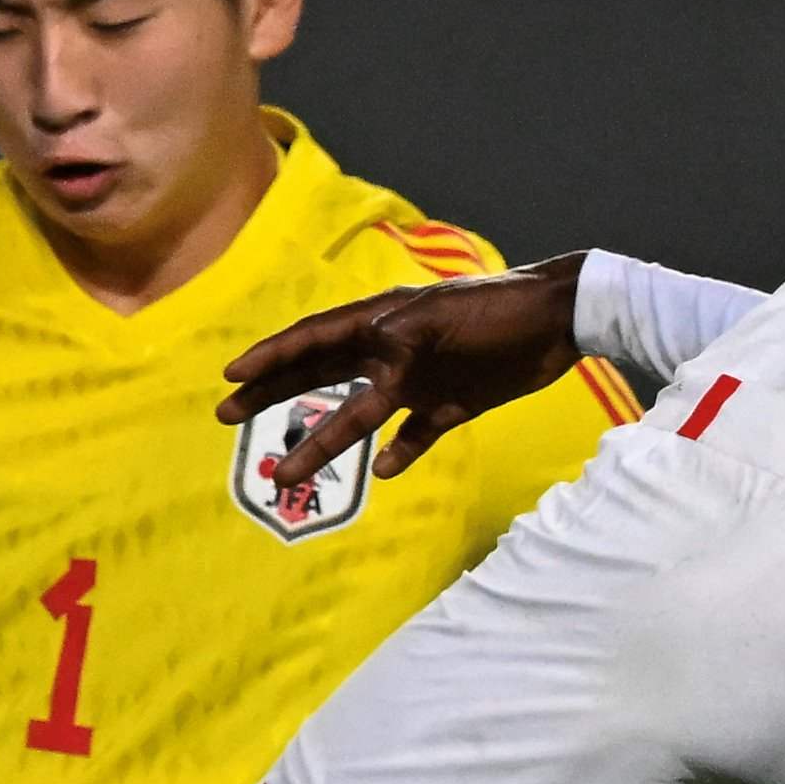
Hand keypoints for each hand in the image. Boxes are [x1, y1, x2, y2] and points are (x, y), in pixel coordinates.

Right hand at [220, 257, 587, 492]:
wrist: (559, 322)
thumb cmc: (497, 310)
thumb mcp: (441, 316)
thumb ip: (399, 335)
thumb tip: (369, 350)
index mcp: (380, 321)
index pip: (313, 340)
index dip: (271, 357)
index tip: (232, 376)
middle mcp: (390, 351)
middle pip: (319, 376)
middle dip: (272, 394)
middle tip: (226, 414)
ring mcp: (418, 381)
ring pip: (358, 416)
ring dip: (321, 443)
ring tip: (286, 473)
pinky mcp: (450, 404)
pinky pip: (413, 435)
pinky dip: (395, 453)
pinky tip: (378, 472)